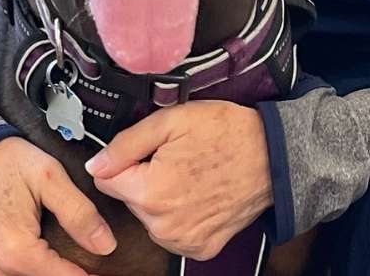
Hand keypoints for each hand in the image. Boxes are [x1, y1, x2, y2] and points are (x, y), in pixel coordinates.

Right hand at [0, 135, 116, 275]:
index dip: (84, 275)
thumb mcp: (48, 176)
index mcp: (17, 251)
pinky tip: (5, 255)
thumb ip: (79, 213)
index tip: (94, 272)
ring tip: (32, 246)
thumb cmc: (0, 163)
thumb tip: (105, 245)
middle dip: (52, 269)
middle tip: (54, 247)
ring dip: (26, 270)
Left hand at [85, 102, 271, 260]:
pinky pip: (173, 233)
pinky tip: (199, 196)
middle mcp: (162, 225)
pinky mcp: (200, 248)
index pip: (106, 181)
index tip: (148, 152)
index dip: (126, 161)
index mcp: (150, 192)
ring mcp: (182, 241)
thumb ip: (126, 143)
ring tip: (190, 176)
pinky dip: (181, 216)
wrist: (273, 157)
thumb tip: (96, 164)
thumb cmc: (226, 133)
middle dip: (144, 179)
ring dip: (161, 199)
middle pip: (129, 199)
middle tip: (176, 159)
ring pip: (150, 217)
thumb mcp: (172, 121)